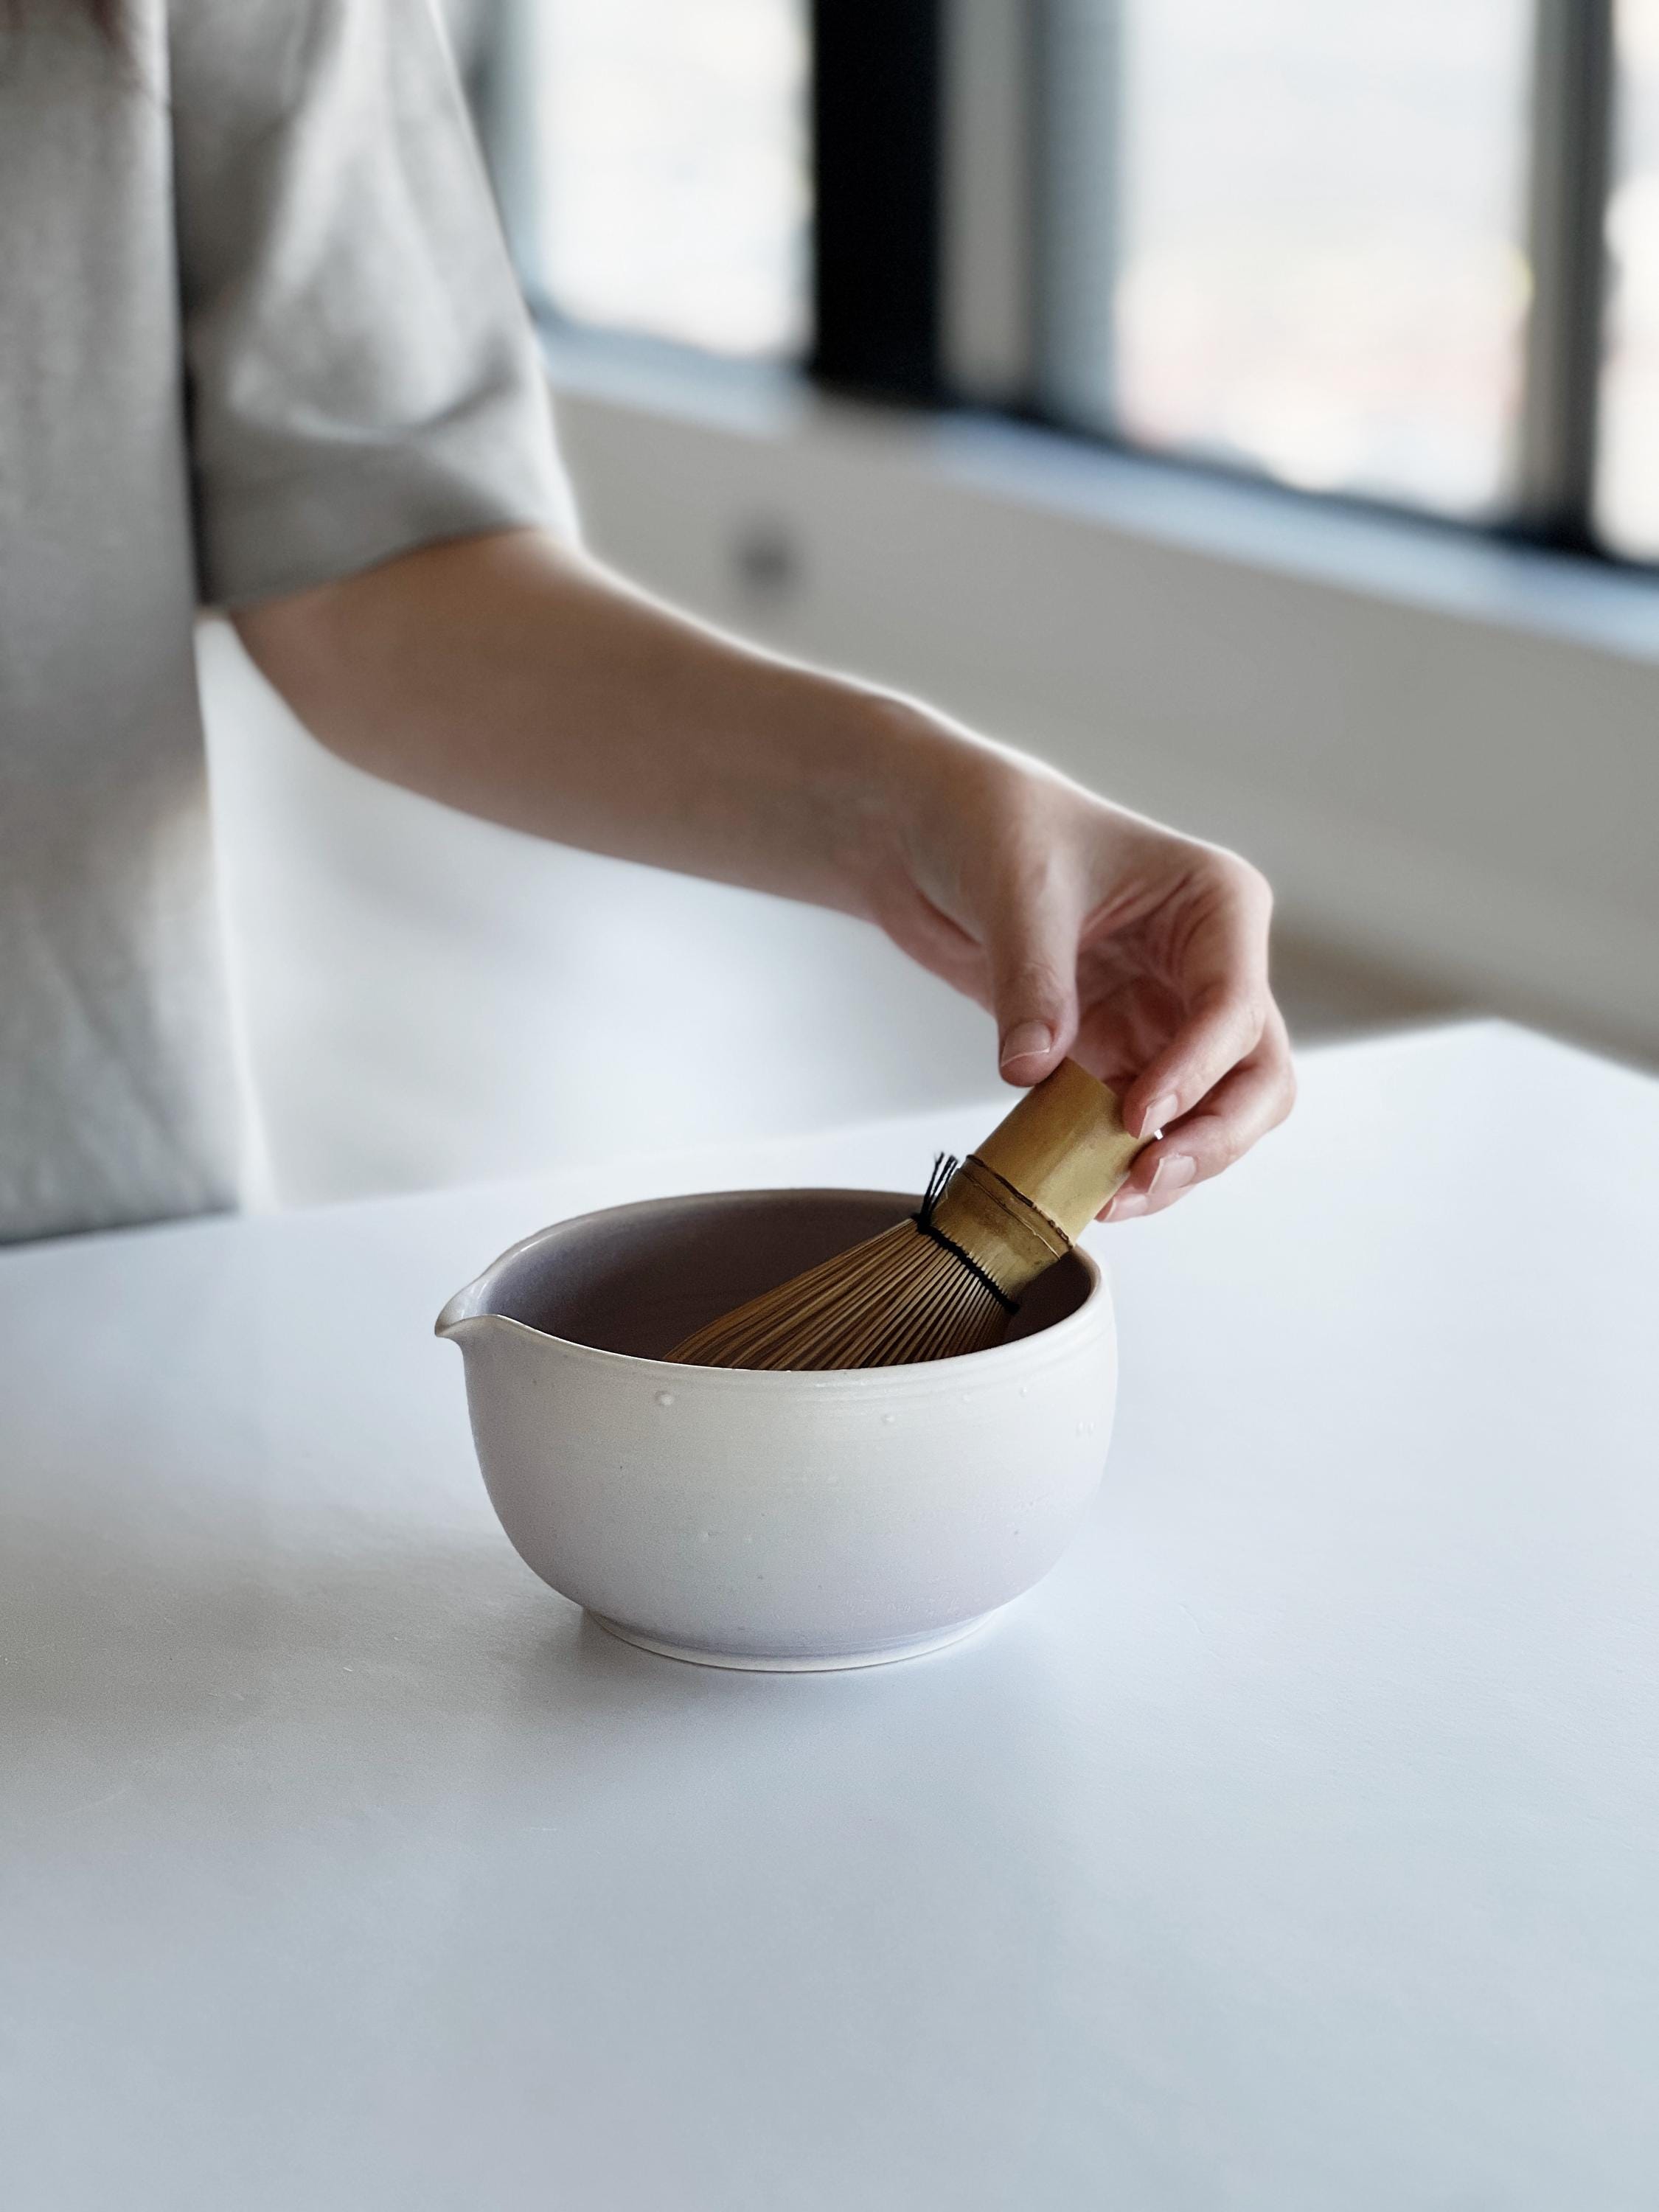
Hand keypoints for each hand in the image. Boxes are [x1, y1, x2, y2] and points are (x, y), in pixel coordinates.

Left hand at [859, 714, 1294, 1218]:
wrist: (935, 836)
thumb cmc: (996, 826)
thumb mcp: (1016, 892)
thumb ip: (1031, 983)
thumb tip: (1031, 1070)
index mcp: (1216, 906)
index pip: (1235, 1006)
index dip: (1196, 1073)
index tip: (1137, 1116)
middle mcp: (1208, 968)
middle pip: (1257, 1077)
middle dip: (1215, 1136)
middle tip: (1145, 1178)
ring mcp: (1170, 1018)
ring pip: (1216, 1116)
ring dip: (1175, 1163)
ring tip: (1110, 1199)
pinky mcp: (1122, 1054)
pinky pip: (1147, 1127)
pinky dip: (1124, 1162)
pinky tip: (1085, 1187)